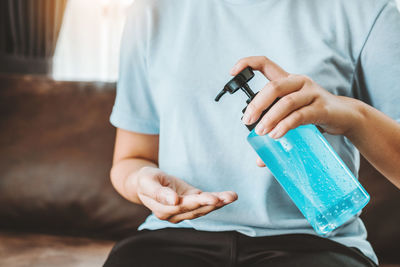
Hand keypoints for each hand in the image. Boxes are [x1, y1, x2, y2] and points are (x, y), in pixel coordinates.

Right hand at [135, 166, 237, 222]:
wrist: (146, 181)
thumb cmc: (145, 180)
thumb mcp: (147, 181)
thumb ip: (158, 193)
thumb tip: (173, 201)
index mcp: (163, 210)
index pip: (183, 207)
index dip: (197, 203)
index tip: (211, 198)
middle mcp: (175, 214)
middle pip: (196, 209)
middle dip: (213, 203)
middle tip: (227, 197)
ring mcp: (185, 209)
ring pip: (203, 208)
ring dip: (219, 203)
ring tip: (232, 196)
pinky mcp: (192, 202)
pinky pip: (206, 202)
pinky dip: (218, 200)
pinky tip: (229, 196)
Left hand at [230, 56, 362, 166]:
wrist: (345, 116)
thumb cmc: (314, 113)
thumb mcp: (292, 115)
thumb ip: (275, 130)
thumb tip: (260, 159)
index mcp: (287, 79)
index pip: (265, 63)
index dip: (248, 64)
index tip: (232, 72)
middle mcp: (299, 82)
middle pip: (273, 87)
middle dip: (257, 105)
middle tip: (247, 121)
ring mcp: (312, 93)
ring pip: (286, 102)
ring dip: (270, 118)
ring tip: (261, 132)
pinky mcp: (321, 108)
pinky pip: (300, 115)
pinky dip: (285, 125)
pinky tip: (276, 134)